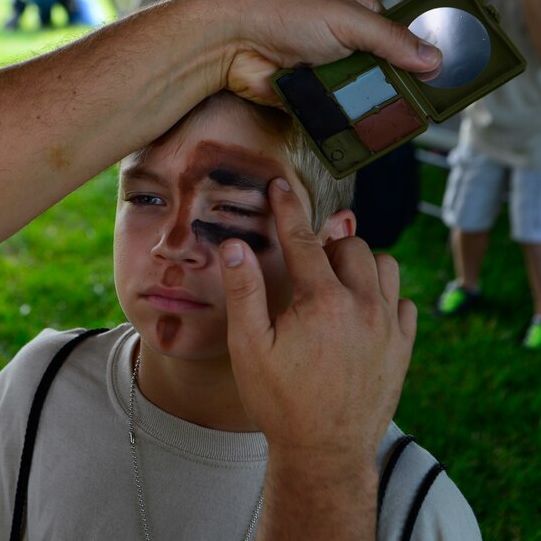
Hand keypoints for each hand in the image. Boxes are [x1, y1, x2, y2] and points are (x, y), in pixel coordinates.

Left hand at [210, 0, 441, 105]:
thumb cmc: (283, 14)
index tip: (438, 78)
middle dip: (395, 88)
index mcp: (356, 13)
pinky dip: (344, 121)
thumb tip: (433, 58)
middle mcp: (341, 42)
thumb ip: (390, 41)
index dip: (416, 56)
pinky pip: (332, 114)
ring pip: (358, 96)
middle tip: (419, 108)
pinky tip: (361, 133)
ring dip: (370, 107)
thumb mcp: (347, 20)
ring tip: (394, 124)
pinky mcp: (305, 97)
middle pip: (380, 71)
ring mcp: (322, 71)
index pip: (398, 36)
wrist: (230, 42)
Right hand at [219, 177, 415, 460]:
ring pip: (384, 266)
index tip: (280, 187)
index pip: (303, 239)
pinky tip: (360, 311)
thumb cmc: (280, 401)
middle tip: (305, 262)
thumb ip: (245, 292)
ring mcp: (388, 326)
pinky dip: (383, 294)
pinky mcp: (402, 347)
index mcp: (322, 302)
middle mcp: (362, 306)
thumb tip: (236, 246)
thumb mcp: (250, 347)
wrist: (325, 452)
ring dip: (358, 263)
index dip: (287, 210)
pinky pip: (402, 301)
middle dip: (325, 244)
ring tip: (334, 282)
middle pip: (350, 246)